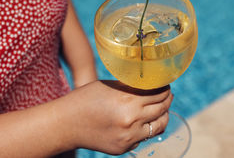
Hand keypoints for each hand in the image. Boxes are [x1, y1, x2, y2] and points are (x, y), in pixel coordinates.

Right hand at [58, 80, 172, 154]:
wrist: (66, 124)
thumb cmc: (86, 99)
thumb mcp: (110, 86)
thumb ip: (131, 87)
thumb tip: (151, 84)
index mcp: (128, 101)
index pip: (158, 93)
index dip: (165, 87)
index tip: (165, 84)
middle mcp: (132, 120)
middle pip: (162, 108)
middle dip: (167, 99)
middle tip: (167, 94)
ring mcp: (129, 137)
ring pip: (159, 126)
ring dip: (163, 115)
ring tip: (161, 108)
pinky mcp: (124, 148)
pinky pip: (144, 137)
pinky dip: (147, 128)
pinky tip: (143, 121)